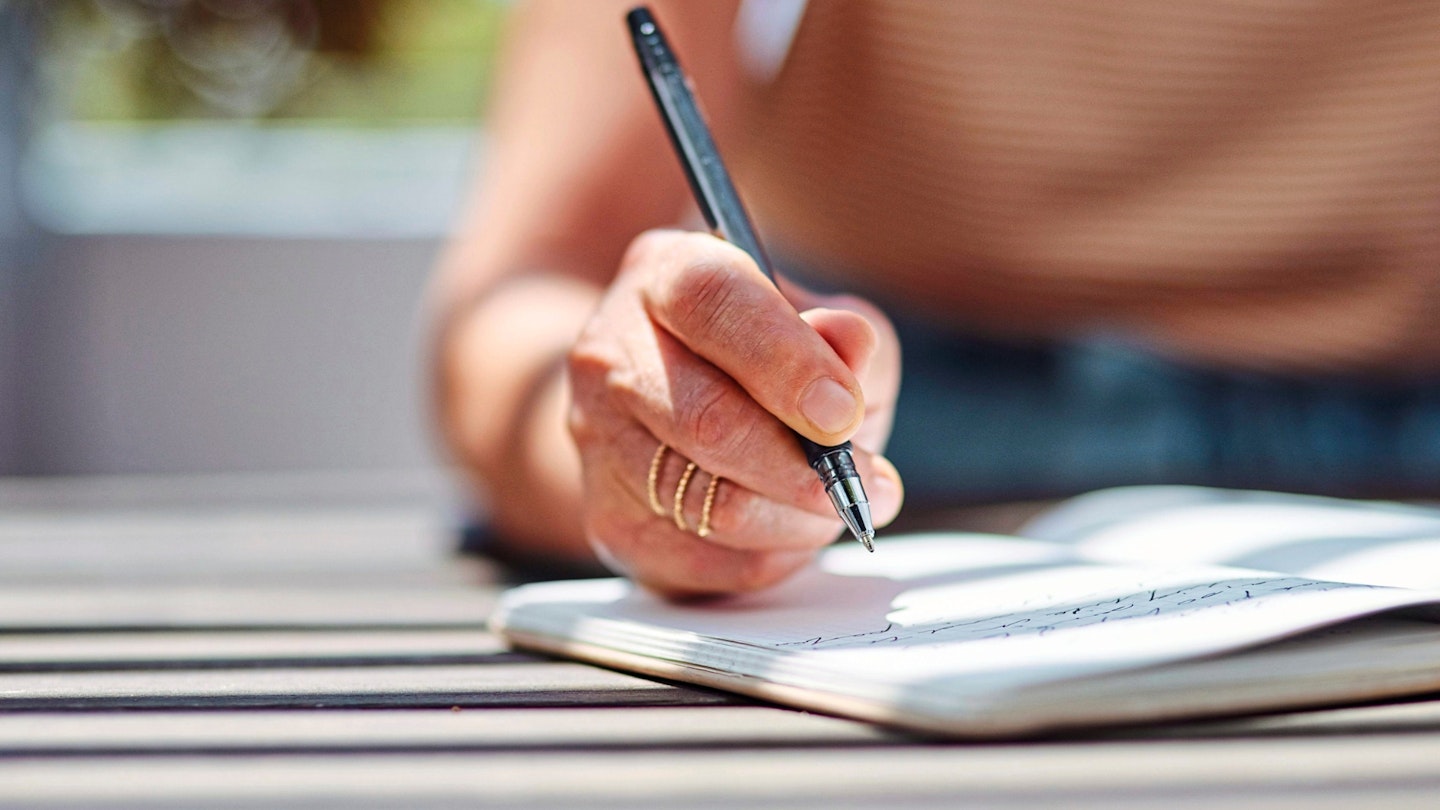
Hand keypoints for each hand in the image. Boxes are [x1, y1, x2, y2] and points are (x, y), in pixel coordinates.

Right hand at [567, 229, 904, 596]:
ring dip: (798, 519)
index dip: (785, 360)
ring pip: (710, 504)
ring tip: (837, 503)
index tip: (844, 413)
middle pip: (707, 421)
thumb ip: (844, 333)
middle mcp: (610, 351)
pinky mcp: (608, 519)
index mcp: (665, 274)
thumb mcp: (818, 325)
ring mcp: (597, 440)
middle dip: (804, 467)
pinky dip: (771, 556)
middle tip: (869, 485)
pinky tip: (791, 529)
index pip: (712, 302)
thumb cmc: (761, 361)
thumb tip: (851, 343)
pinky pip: (706, 560)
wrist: (667, 412)